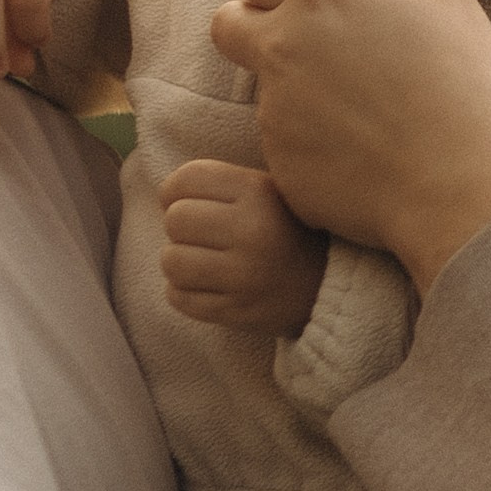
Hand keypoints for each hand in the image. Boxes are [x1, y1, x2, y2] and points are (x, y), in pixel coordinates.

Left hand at [158, 158, 327, 336]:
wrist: (326, 287)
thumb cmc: (284, 231)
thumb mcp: (266, 190)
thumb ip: (220, 182)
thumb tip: (164, 195)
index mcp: (258, 193)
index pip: (187, 178)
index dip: (175, 190)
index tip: (188, 202)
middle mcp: (251, 231)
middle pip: (175, 219)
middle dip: (181, 228)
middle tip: (202, 236)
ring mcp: (243, 276)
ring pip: (171, 260)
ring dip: (180, 261)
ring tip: (204, 261)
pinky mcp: (234, 311)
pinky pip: (177, 297)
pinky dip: (184, 292)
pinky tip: (209, 285)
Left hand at [211, 0, 490, 293]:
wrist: (462, 185)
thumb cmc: (464, 84)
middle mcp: (282, 45)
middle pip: (226, 22)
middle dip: (255, 26)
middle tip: (313, 45)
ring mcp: (274, 109)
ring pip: (259, 86)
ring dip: (291, 87)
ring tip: (360, 107)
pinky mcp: (278, 163)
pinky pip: (279, 141)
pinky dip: (308, 140)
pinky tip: (362, 148)